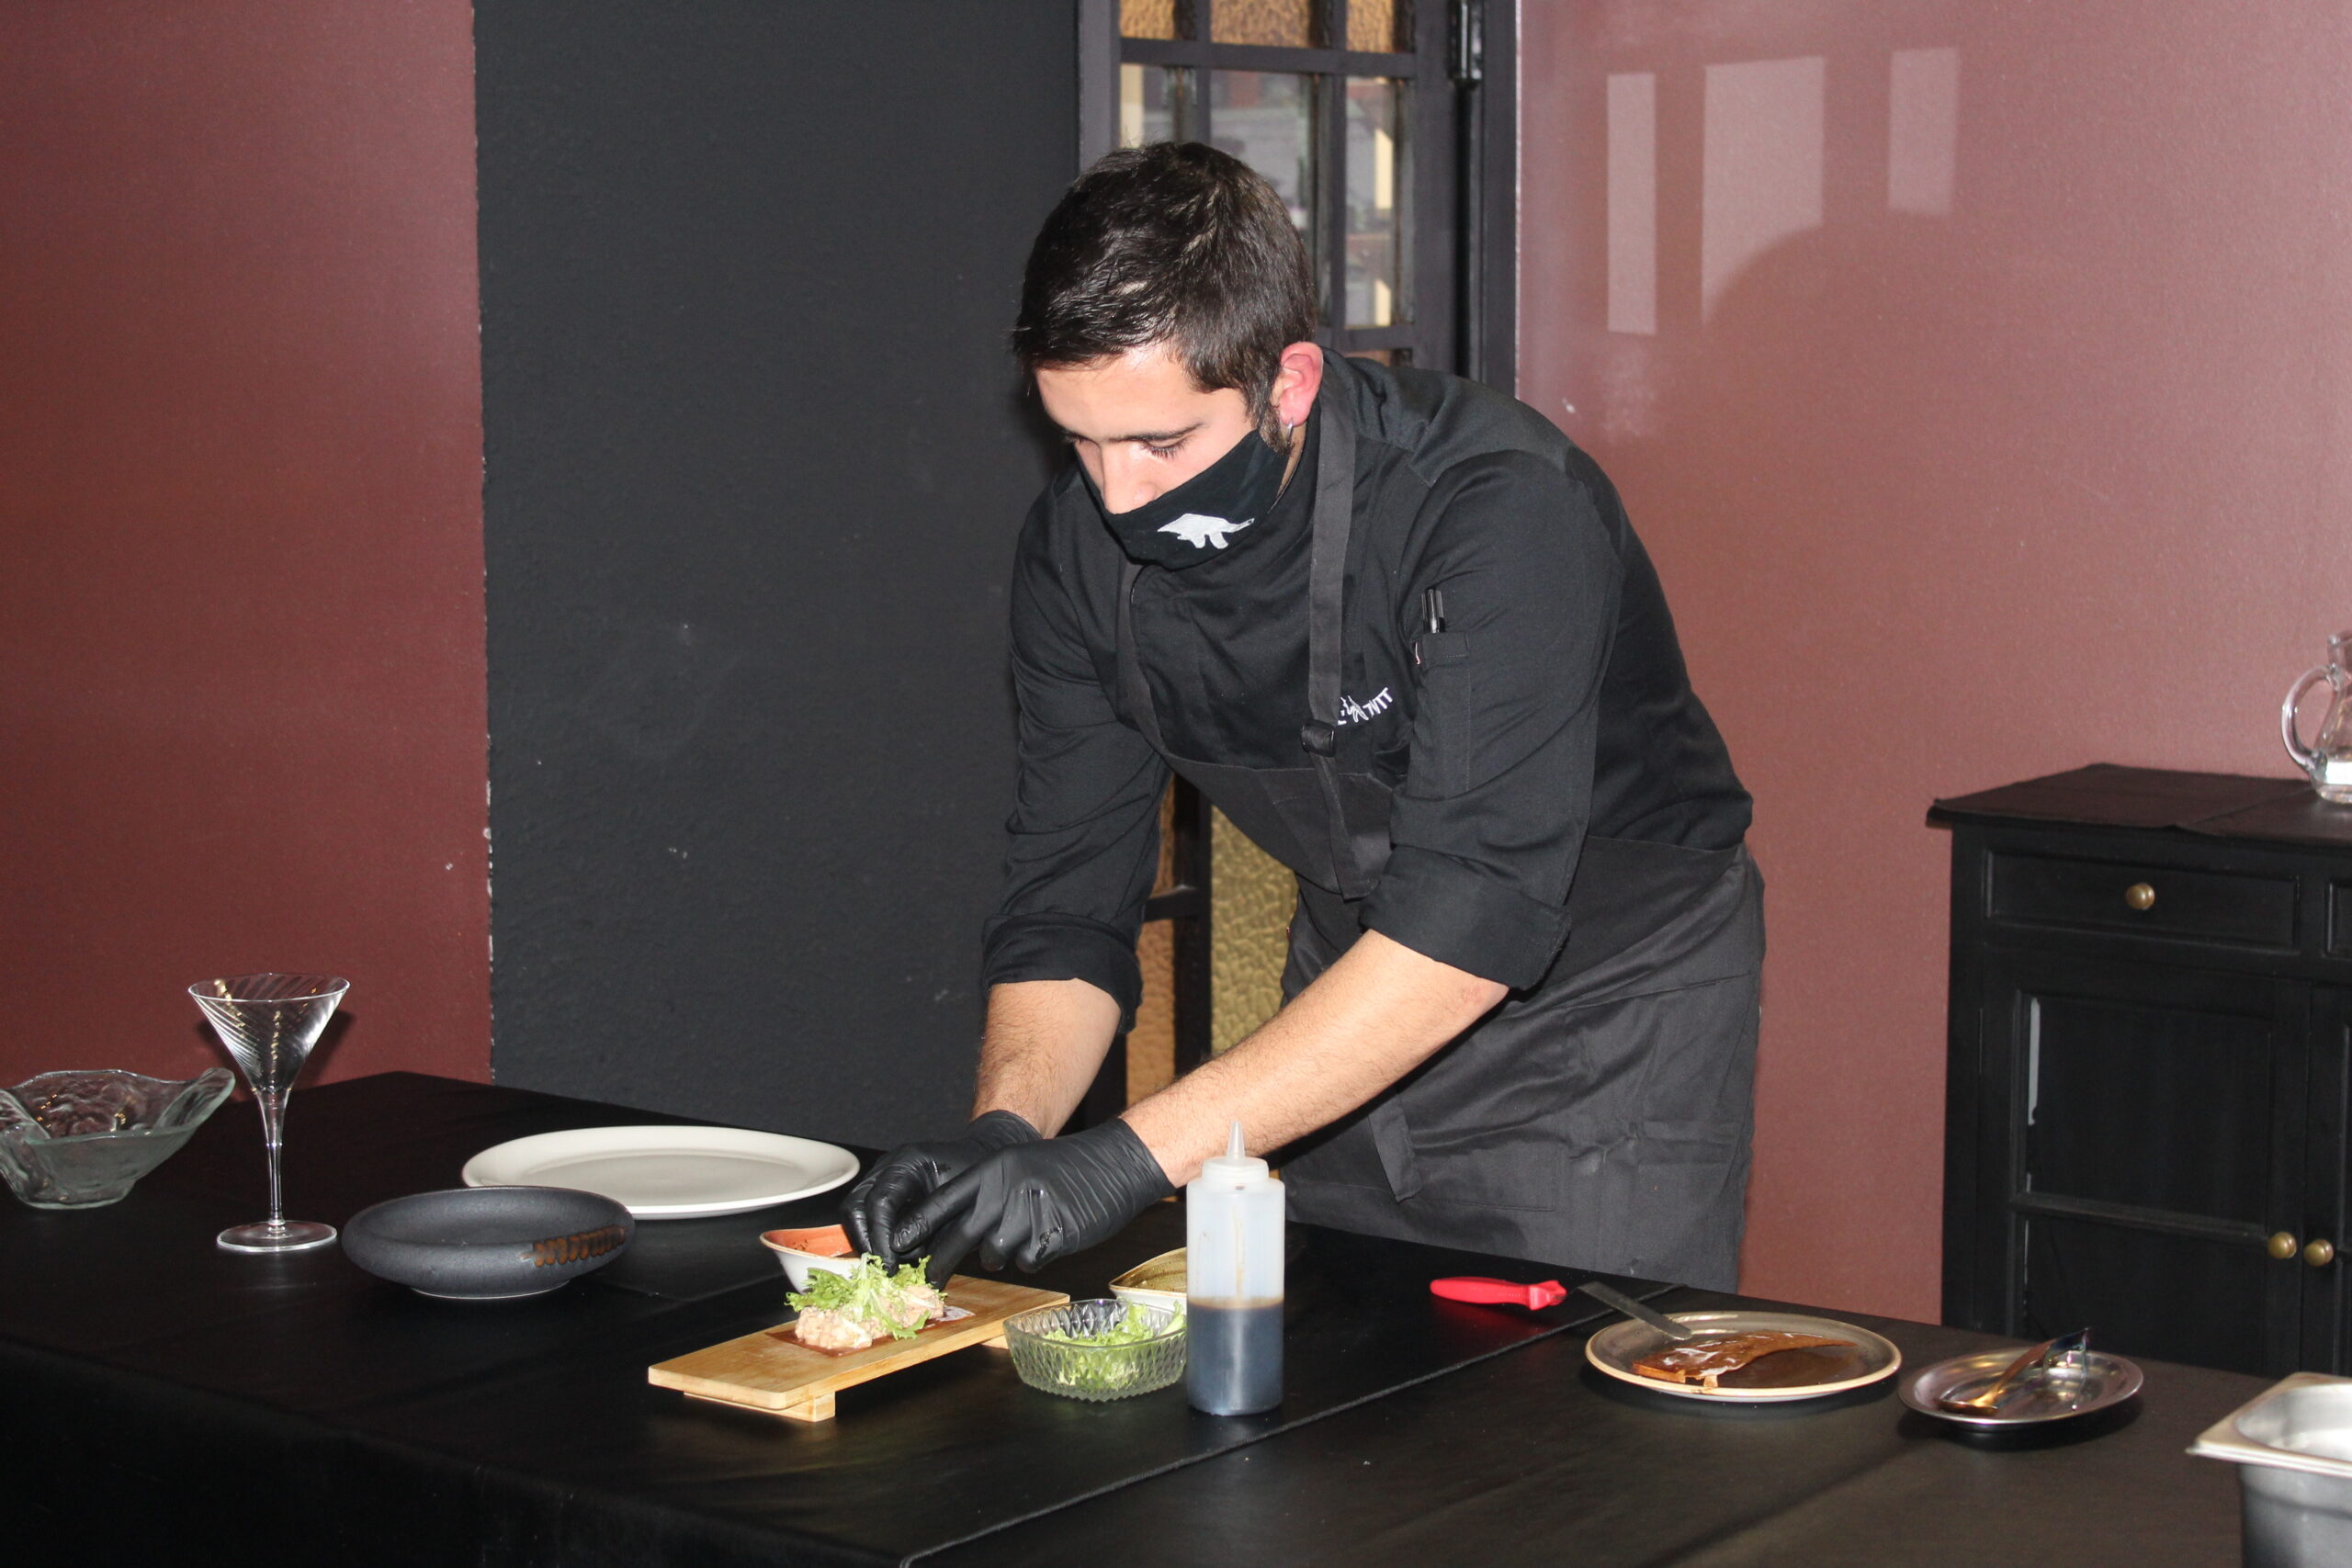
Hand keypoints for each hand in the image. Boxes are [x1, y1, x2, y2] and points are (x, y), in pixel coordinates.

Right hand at [839, 1110, 1039, 1262]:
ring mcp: (880, 1179)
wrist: (982, 1159)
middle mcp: (887, 1168)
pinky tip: (898, 1258)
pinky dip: (877, 1241)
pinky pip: (866, 1219)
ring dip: (870, 1244)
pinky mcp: (882, 1193)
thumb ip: (937, 1229)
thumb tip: (913, 1264)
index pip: (880, 1202)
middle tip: (887, 1272)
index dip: (880, 1238)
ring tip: (895, 1266)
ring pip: (856, 1215)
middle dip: (868, 1244)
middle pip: (856, 1208)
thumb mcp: (964, 1203)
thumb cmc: (979, 1178)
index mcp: (907, 1163)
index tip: (891, 1267)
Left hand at [894, 1118, 1174, 1283]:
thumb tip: (953, 1230)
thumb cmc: (1063, 1168)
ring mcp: (1028, 1215)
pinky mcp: (1051, 1237)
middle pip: (958, 1238)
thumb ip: (986, 1193)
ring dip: (1001, 1255)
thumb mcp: (1017, 1166)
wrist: (1113, 1164)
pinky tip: (1047, 1238)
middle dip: (939, 1265)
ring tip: (1022, 1235)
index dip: (915, 1228)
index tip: (894, 1248)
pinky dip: (1033, 1257)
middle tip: (928, 1282)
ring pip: (994, 1256)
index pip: (941, 1204)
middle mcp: (1004, 1191)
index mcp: (992, 1171)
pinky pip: (1027, 1262)